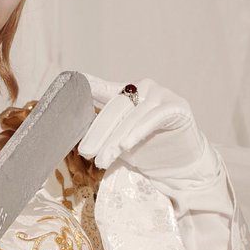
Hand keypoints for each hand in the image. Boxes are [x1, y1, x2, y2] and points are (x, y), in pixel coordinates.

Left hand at [78, 75, 205, 174]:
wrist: (179, 166)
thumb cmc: (146, 151)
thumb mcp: (117, 141)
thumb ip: (102, 130)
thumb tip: (75, 129)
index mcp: (126, 92)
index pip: (103, 89)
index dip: (88, 85)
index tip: (71, 82)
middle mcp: (143, 88)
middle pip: (115, 108)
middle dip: (99, 132)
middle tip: (86, 153)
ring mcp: (161, 95)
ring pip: (132, 116)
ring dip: (115, 140)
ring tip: (103, 160)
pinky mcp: (177, 106)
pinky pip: (154, 118)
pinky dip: (138, 131)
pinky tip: (126, 145)